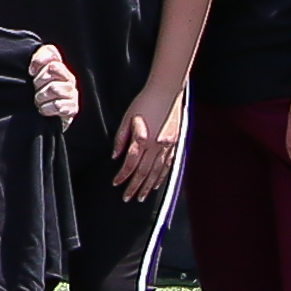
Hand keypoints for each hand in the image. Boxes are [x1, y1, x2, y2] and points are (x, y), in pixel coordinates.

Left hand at [27, 44, 79, 127]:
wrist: (43, 122)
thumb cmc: (34, 97)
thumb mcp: (30, 80)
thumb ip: (32, 66)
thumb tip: (32, 69)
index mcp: (57, 66)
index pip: (51, 52)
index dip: (38, 60)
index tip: (30, 72)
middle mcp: (68, 76)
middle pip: (52, 68)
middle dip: (38, 81)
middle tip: (34, 90)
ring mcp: (72, 92)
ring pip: (54, 87)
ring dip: (41, 97)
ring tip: (38, 101)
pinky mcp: (73, 108)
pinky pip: (58, 105)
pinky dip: (46, 109)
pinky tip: (43, 110)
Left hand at [112, 82, 185, 204]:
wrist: (167, 92)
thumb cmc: (144, 102)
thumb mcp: (127, 117)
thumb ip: (121, 138)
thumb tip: (115, 156)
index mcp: (143, 139)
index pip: (131, 163)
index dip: (122, 176)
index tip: (116, 184)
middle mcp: (157, 146)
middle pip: (144, 172)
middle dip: (135, 187)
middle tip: (128, 198)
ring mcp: (168, 146)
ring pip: (157, 172)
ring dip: (148, 186)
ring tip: (141, 198)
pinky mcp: (175, 144)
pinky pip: (168, 165)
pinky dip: (161, 177)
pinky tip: (157, 184)